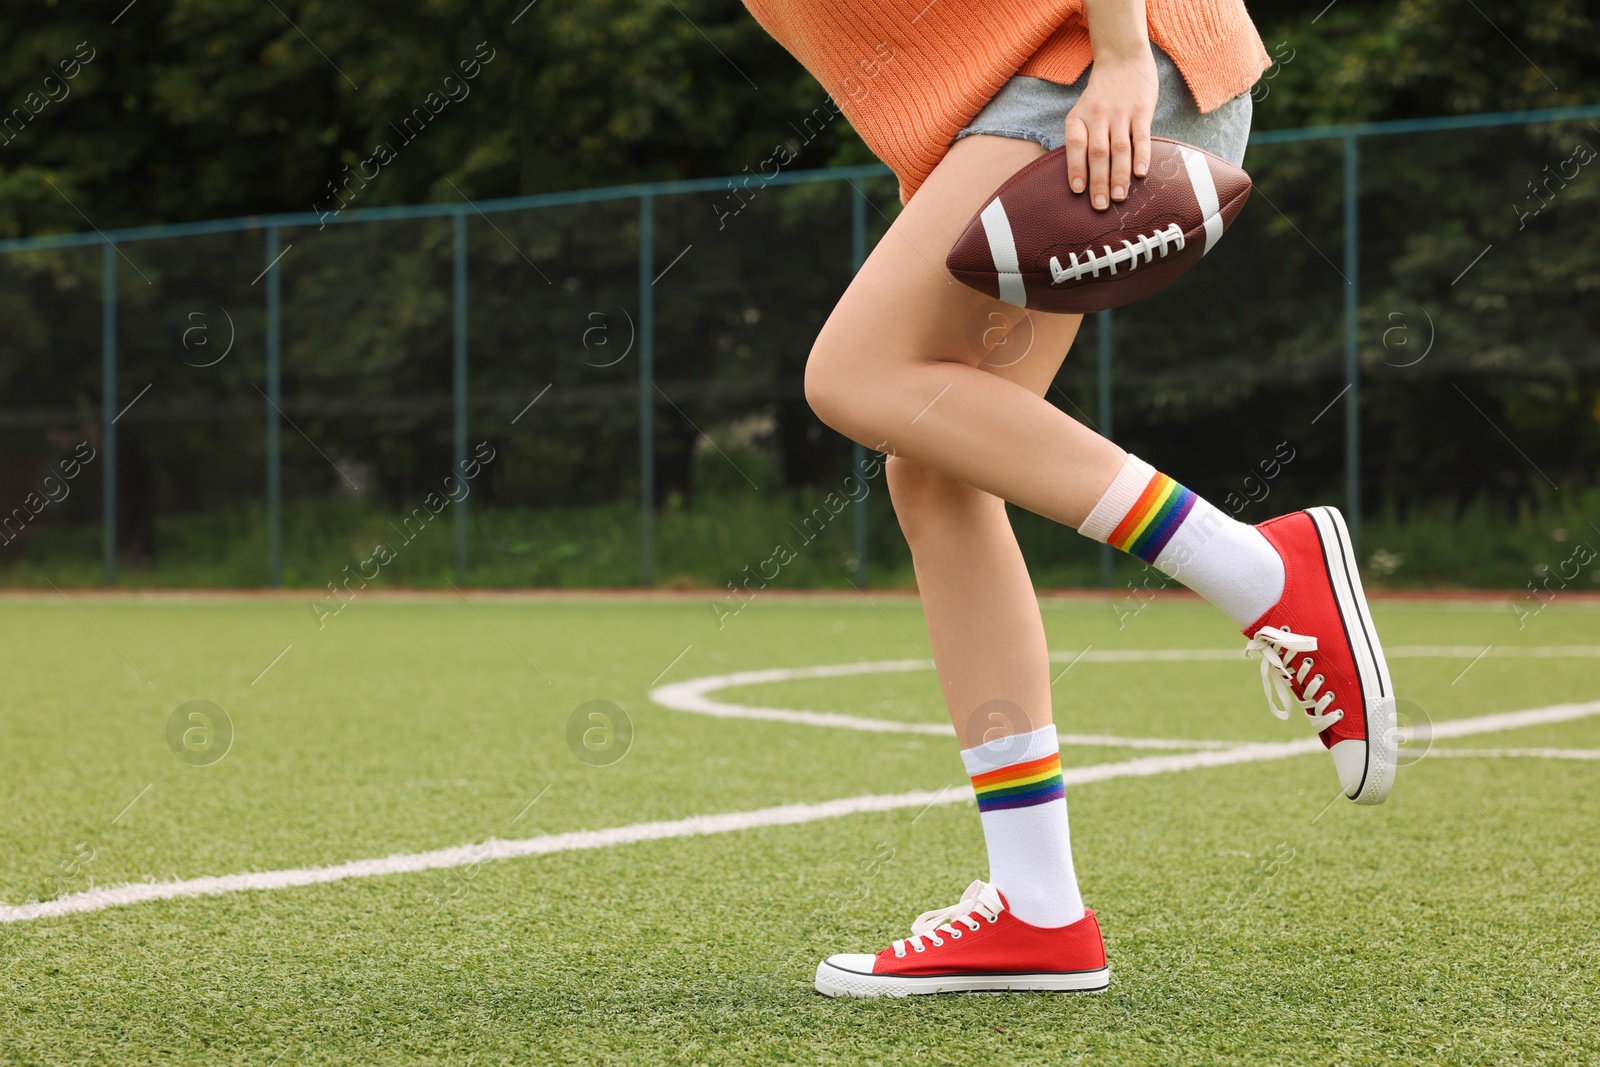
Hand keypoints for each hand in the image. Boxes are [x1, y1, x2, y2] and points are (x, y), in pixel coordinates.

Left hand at [1063, 46, 1157, 210]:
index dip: (1076, 168)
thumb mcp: (1083, 111)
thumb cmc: (1101, 94)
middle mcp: (1098, 116)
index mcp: (1079, 117)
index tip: (1077, 190)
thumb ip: (1083, 137)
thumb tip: (1083, 176)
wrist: (1122, 57)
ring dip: (1119, 175)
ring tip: (1118, 197)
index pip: (1075, 145)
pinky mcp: (1142, 110)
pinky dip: (1141, 156)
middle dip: (1098, 181)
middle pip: (1097, 153)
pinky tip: (1141, 173)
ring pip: (1119, 149)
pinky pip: (1141, 136)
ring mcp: (1120, 113)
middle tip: (1099, 206)